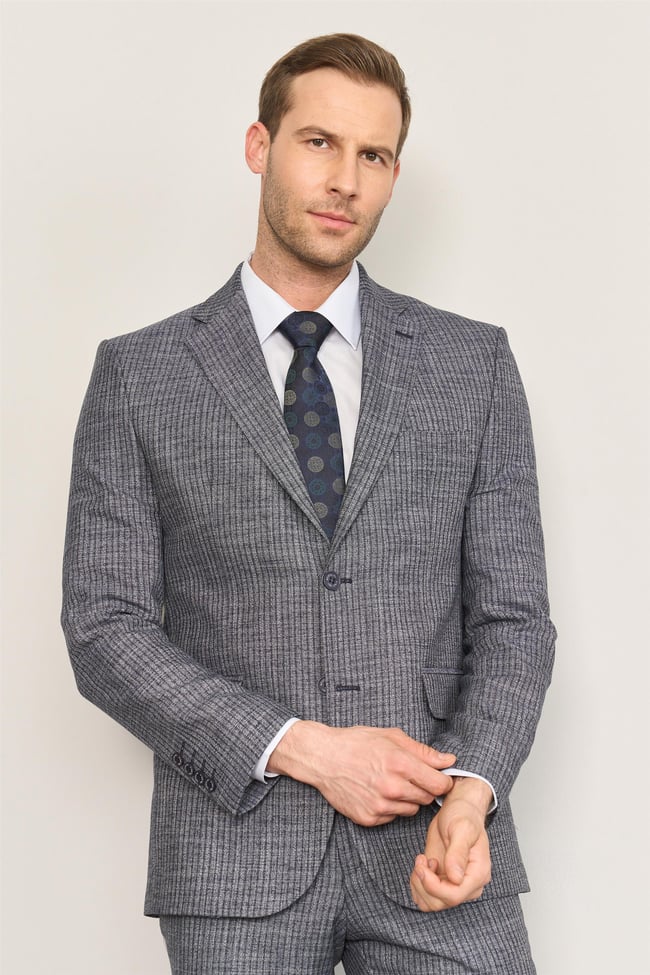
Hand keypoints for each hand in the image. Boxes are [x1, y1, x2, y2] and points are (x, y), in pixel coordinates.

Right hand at [268, 721, 455, 826]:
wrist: (323, 758)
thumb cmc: (357, 743)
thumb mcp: (392, 737)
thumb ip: (423, 751)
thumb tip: (449, 760)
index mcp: (401, 764)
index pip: (440, 784)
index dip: (442, 780)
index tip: (438, 777)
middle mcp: (392, 787)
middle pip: (427, 798)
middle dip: (424, 788)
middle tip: (409, 776)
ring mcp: (380, 806)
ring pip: (412, 810)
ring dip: (407, 799)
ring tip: (390, 782)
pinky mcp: (369, 818)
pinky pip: (392, 817)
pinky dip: (390, 807)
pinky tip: (377, 792)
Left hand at [410, 777, 491, 910]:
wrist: (458, 810)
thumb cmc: (463, 816)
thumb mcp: (461, 828)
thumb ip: (458, 852)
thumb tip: (456, 878)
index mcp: (478, 874)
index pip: (454, 896)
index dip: (433, 886)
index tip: (424, 863)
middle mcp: (468, 885)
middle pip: (441, 903)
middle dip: (424, 883)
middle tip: (421, 859)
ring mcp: (454, 885)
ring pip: (431, 904)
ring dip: (419, 884)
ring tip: (422, 861)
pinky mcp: (442, 882)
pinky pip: (426, 897)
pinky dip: (417, 885)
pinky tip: (422, 865)